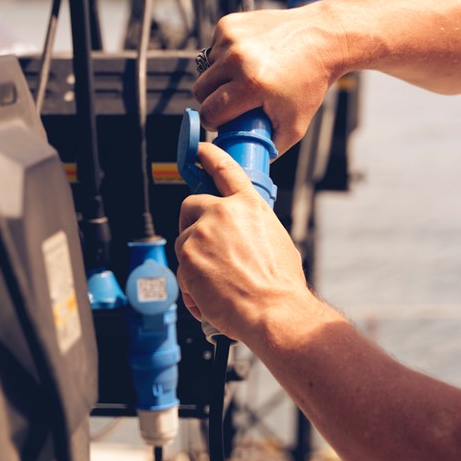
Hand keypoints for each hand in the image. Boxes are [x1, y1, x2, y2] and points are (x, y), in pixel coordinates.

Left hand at [175, 142, 311, 342]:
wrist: (273, 310)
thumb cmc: (280, 284)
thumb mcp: (275, 240)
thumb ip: (251, 227)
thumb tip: (239, 234)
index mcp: (249, 205)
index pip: (225, 169)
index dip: (209, 156)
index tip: (200, 150)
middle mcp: (223, 212)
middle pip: (191, 204)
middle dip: (191, 223)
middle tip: (202, 246)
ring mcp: (201, 232)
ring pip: (183, 241)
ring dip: (193, 261)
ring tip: (217, 283)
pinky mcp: (186, 256)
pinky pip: (181, 269)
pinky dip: (192, 286)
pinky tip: (210, 297)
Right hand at [194, 5, 344, 154]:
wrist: (322, 38)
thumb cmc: (310, 83)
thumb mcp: (295, 125)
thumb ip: (269, 147)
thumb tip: (246, 161)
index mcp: (251, 85)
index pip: (210, 112)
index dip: (214, 122)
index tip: (224, 122)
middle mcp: (237, 58)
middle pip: (200, 90)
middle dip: (212, 100)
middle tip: (231, 102)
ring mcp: (232, 38)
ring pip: (205, 69)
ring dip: (219, 77)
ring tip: (246, 77)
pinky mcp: (230, 23)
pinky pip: (213, 48)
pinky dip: (225, 56)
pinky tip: (248, 58)